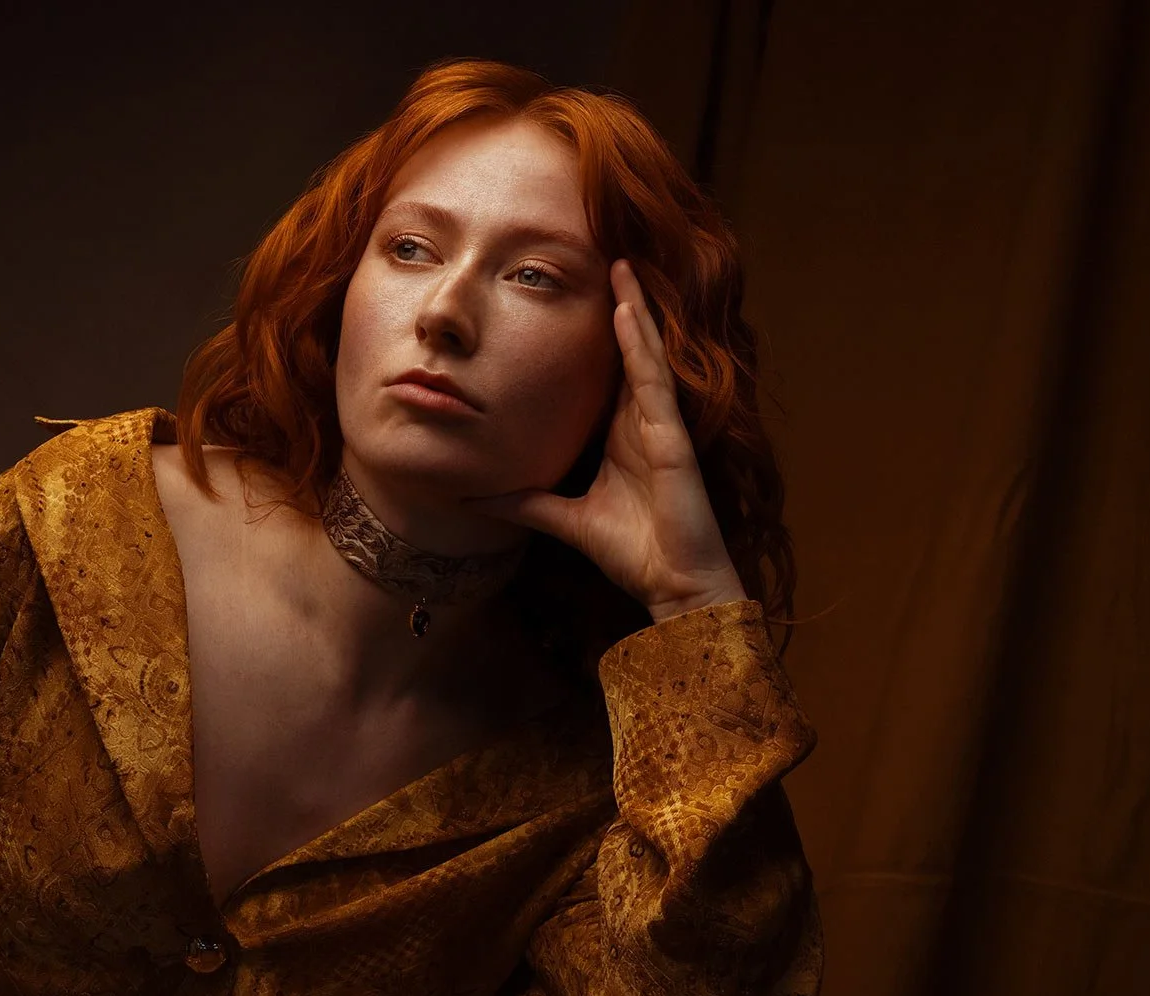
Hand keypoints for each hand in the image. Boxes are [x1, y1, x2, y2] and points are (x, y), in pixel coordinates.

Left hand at [466, 259, 747, 620]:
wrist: (672, 585)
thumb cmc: (633, 552)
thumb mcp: (564, 518)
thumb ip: (525, 502)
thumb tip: (476, 498)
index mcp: (624, 434)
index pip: (609, 370)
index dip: (601, 332)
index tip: (581, 294)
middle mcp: (644, 422)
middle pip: (630, 350)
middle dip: (620, 304)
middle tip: (604, 255)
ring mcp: (661, 426)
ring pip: (646, 354)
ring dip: (634, 308)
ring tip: (620, 264)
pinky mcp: (672, 439)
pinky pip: (654, 381)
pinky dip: (641, 346)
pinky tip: (629, 312)